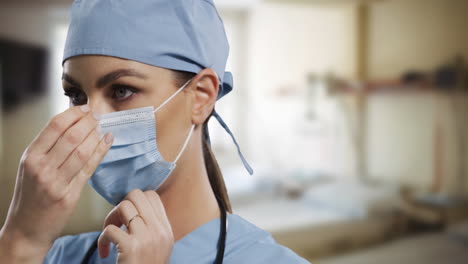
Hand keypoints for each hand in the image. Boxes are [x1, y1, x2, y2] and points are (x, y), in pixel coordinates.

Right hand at [0, 105, 112, 261]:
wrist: (26, 229)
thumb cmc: (30, 195)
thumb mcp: (30, 167)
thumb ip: (48, 147)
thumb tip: (71, 122)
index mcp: (30, 156)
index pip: (55, 126)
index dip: (74, 114)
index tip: (86, 108)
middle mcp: (41, 167)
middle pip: (71, 136)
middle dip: (88, 122)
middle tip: (98, 115)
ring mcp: (56, 182)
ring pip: (82, 151)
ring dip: (96, 135)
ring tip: (103, 127)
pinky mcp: (69, 195)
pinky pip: (89, 168)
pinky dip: (100, 152)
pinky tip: (107, 141)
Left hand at [98, 189, 173, 263]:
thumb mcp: (158, 247)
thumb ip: (151, 228)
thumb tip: (133, 208)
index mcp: (165, 229)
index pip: (152, 196)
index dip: (135, 201)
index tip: (127, 218)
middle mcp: (159, 230)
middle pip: (137, 195)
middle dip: (121, 205)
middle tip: (117, 223)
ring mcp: (146, 238)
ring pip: (123, 206)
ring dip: (110, 219)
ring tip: (109, 236)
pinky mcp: (131, 247)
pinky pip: (110, 229)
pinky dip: (101, 240)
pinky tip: (104, 253)